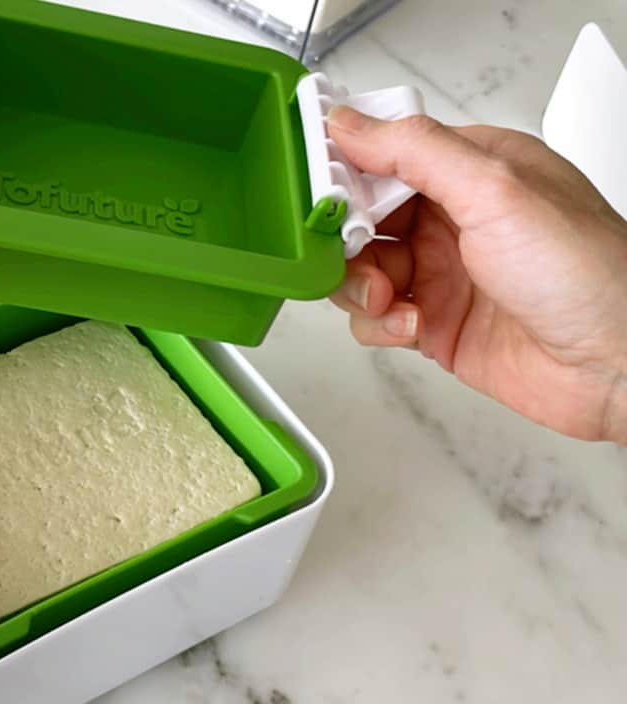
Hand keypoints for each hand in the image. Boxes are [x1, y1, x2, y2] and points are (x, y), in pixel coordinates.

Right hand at [327, 107, 626, 443]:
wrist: (618, 365)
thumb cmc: (588, 274)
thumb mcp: (496, 190)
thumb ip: (416, 151)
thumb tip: (351, 124)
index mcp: (471, 170)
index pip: (382, 155)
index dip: (343, 174)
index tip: (320, 194)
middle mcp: (452, 219)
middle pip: (358, 217)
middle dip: (343, 239)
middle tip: (349, 254)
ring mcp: (440, 274)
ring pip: (357, 270)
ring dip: (359, 286)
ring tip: (388, 298)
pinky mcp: (432, 324)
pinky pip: (373, 318)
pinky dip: (377, 324)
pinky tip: (410, 327)